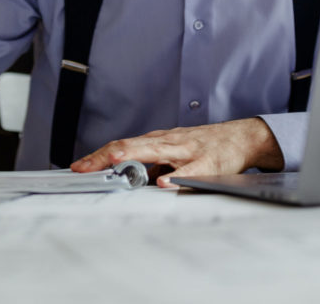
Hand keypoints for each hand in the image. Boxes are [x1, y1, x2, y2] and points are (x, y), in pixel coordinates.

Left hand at [70, 118, 283, 187]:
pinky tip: (165, 182)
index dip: (99, 156)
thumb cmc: (204, 145)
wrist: (240, 137)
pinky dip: (177, 176)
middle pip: (132, 145)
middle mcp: (168, 141)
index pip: (122, 145)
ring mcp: (187, 150)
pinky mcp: (207, 163)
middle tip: (83, 167)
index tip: (78, 167)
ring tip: (114, 162)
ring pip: (156, 151)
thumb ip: (152, 165)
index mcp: (158, 141)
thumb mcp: (173, 152)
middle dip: (105, 156)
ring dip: (133, 155)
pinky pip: (190, 170)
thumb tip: (125, 179)